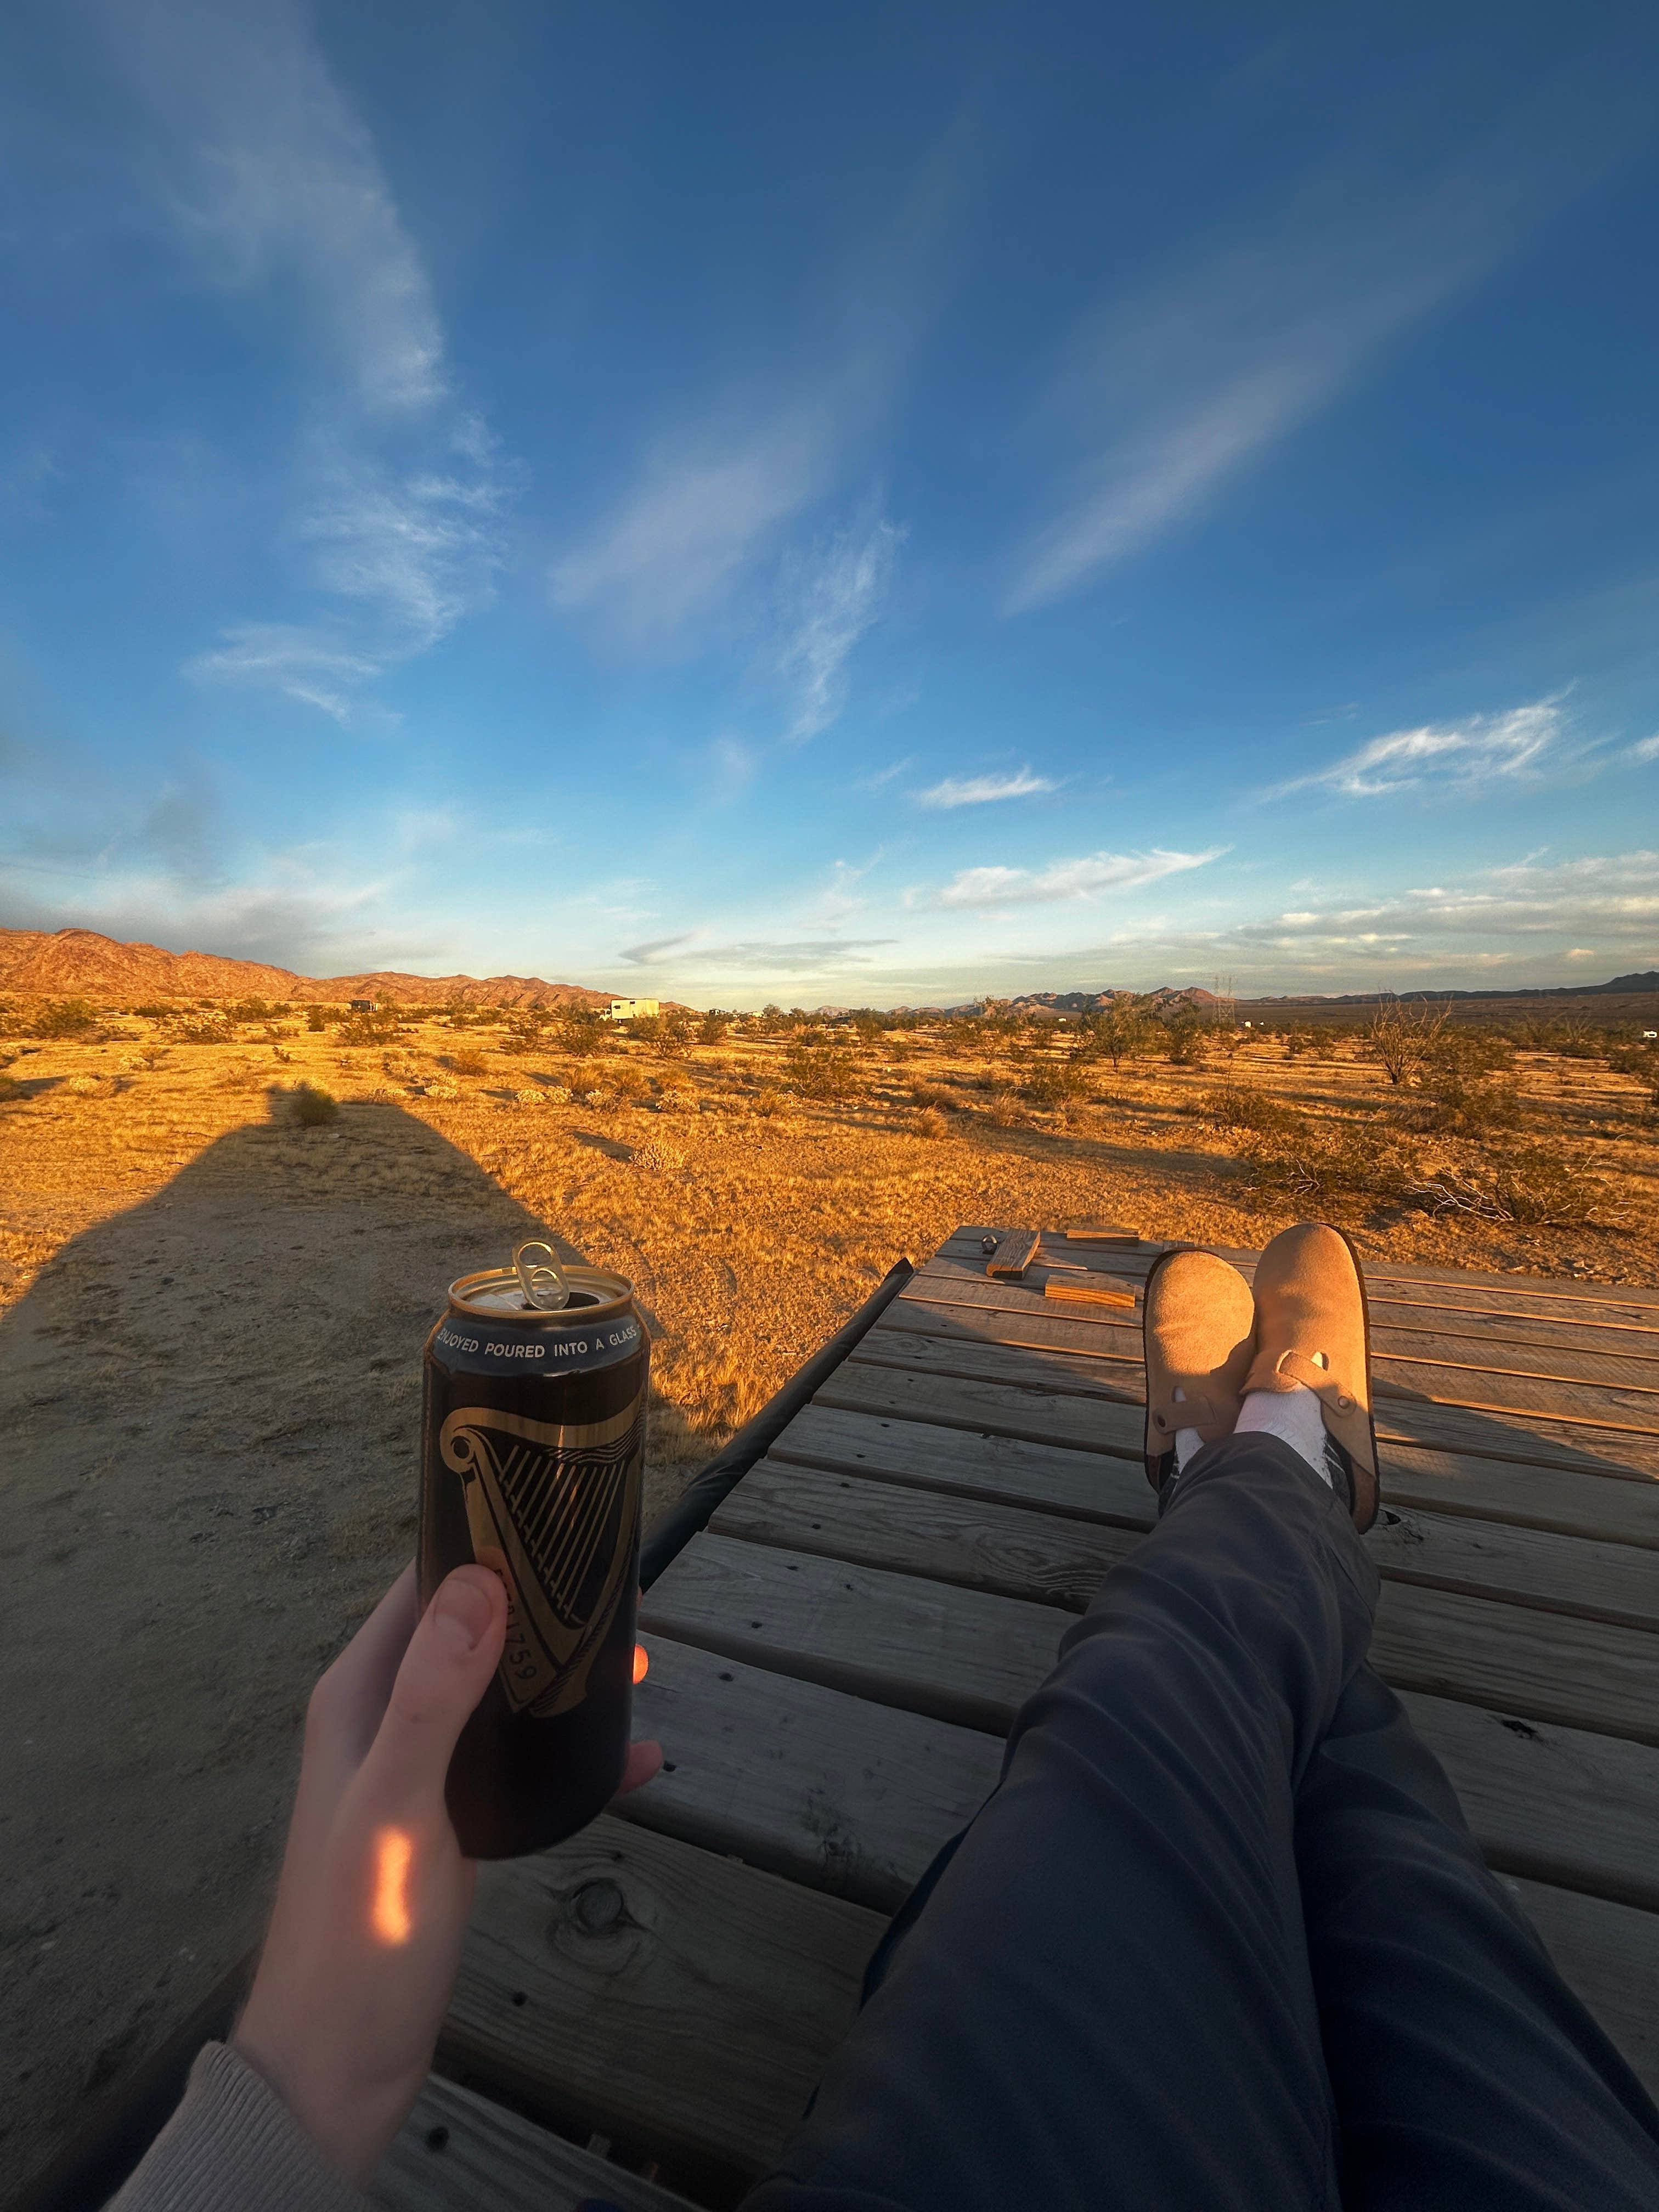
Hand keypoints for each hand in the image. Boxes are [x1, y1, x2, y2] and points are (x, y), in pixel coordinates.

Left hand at [232, 1563, 661, 2183]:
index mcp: (359, 1698)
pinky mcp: (457, 1824)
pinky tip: (635, 1760)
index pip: (424, 1587)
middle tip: (626, 1609)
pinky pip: (522, 1766)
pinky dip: (575, 1756)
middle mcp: (388, 1721)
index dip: (486, 1548)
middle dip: (546, 1614)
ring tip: (643, 1668)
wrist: (339, 2067)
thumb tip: (482, 1579)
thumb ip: (432, 1695)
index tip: (566, 1525)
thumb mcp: (398, 1803)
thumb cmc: (358, 1932)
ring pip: (503, 1695)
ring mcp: (424, 1774)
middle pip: (474, 1633)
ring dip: (565, 1678)